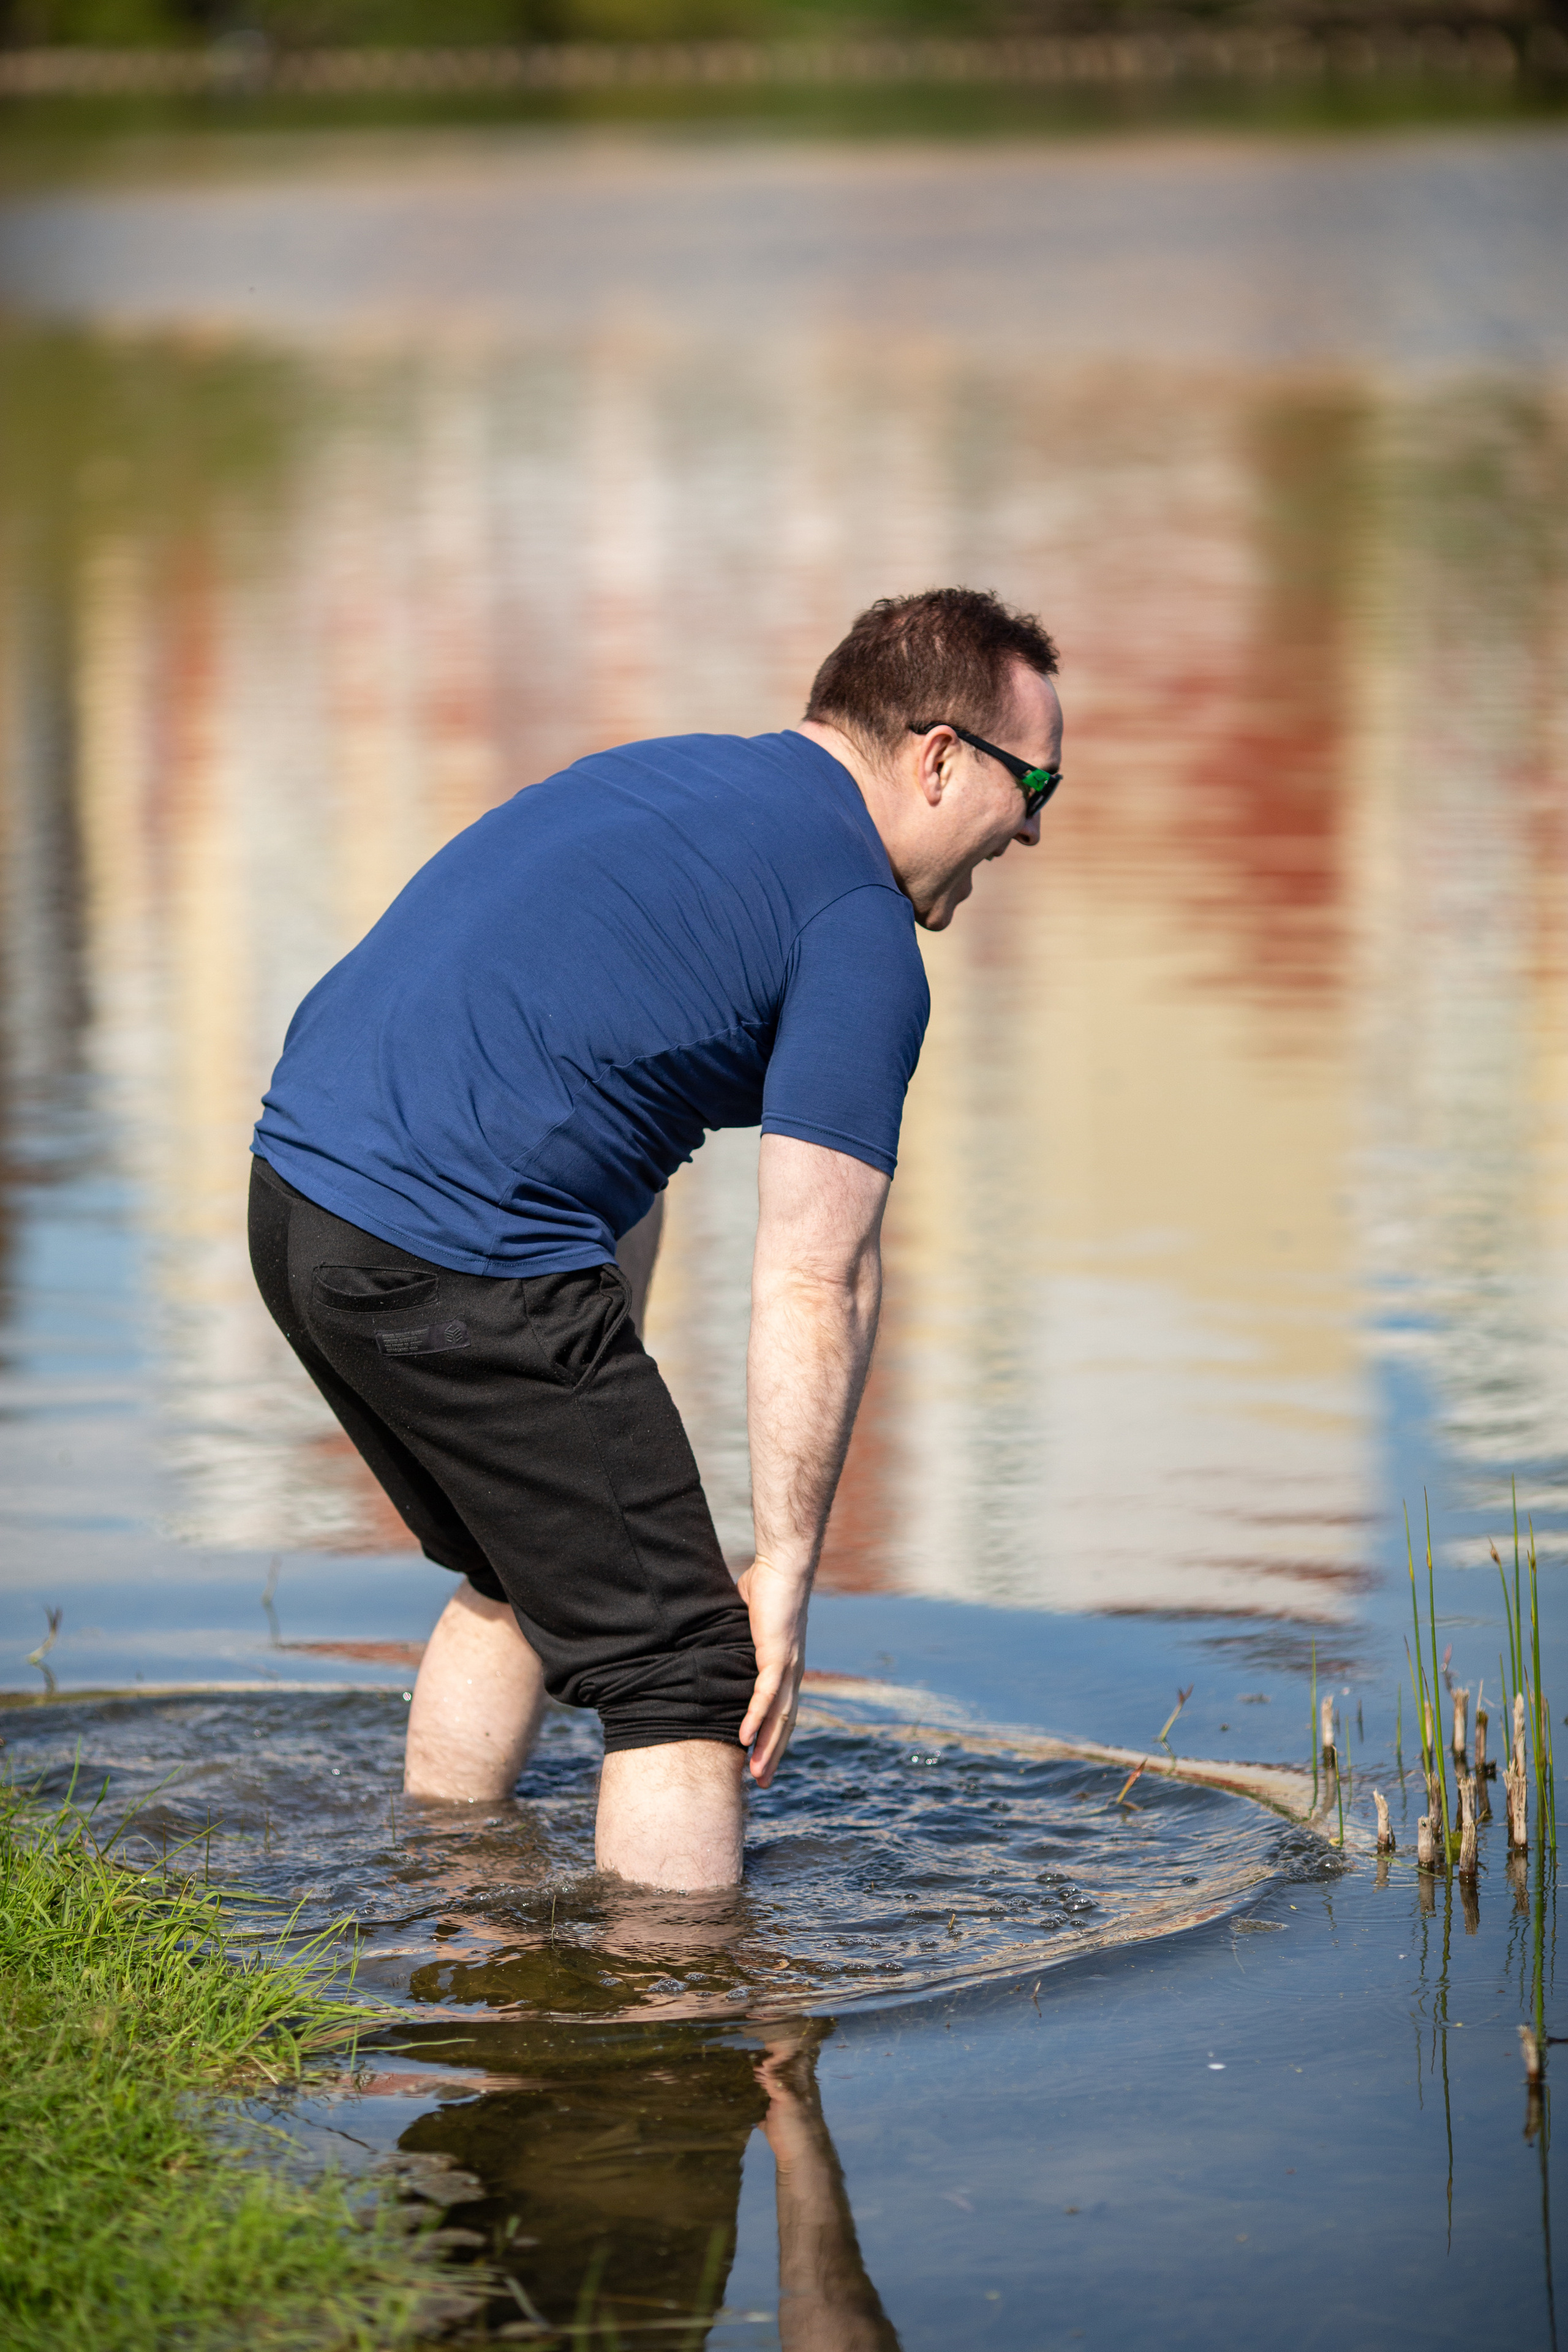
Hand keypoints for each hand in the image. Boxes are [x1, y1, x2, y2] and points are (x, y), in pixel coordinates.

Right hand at [736, 1555, 810, 1787]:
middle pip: (784, 1724)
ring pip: (778, 1717)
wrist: (782, 1565)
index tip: (763, 1762)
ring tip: (756, 1774)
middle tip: (762, 1783)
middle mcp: (792, 1672)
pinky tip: (746, 1739)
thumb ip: (737, 1638)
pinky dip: (756, 1718)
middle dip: (774, 1755)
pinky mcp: (777, 1656)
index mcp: (786, 1667)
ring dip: (767, 1747)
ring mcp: (786, 1666)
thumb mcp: (746, 1621)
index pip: (782, 1711)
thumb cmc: (765, 1587)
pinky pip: (765, 1694)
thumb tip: (716, 1640)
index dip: (774, 1738)